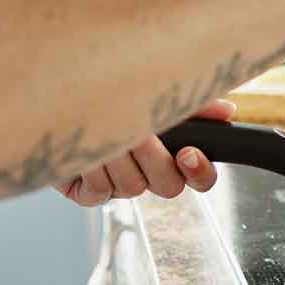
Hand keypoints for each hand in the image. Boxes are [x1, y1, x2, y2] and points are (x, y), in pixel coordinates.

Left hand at [59, 99, 235, 206]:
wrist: (57, 95)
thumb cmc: (110, 91)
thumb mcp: (156, 92)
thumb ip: (194, 102)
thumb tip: (227, 109)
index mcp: (170, 153)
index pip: (201, 178)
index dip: (199, 172)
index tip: (188, 152)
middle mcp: (147, 173)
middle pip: (169, 186)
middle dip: (153, 157)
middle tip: (139, 133)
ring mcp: (119, 185)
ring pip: (133, 188)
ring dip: (118, 155)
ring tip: (104, 128)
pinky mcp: (89, 192)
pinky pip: (101, 192)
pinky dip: (94, 166)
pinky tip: (87, 148)